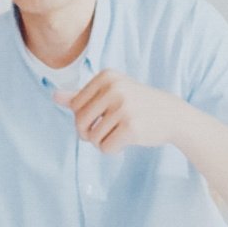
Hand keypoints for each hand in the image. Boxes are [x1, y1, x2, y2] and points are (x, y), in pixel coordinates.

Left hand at [58, 71, 197, 155]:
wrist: (173, 115)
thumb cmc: (138, 104)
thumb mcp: (112, 93)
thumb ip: (82, 95)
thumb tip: (54, 96)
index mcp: (107, 76)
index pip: (75, 106)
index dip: (84, 119)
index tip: (102, 118)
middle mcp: (114, 88)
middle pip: (80, 122)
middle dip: (89, 133)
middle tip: (106, 132)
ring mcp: (124, 107)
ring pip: (93, 138)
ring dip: (103, 142)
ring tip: (119, 134)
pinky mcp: (132, 127)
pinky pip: (105, 147)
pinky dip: (113, 150)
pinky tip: (126, 142)